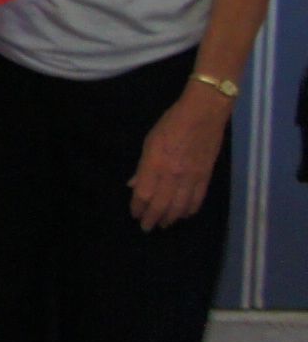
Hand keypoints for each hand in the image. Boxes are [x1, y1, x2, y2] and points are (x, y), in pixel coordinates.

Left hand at [129, 79, 231, 228]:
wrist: (204, 114)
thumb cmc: (171, 123)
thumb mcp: (150, 142)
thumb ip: (143, 167)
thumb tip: (134, 185)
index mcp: (155, 164)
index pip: (144, 194)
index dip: (138, 207)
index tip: (135, 214)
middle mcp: (173, 174)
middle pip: (161, 204)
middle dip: (152, 218)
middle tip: (147, 227)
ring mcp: (191, 177)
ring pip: (180, 206)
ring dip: (171, 218)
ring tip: (164, 224)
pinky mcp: (206, 176)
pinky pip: (197, 199)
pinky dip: (189, 210)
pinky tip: (184, 215)